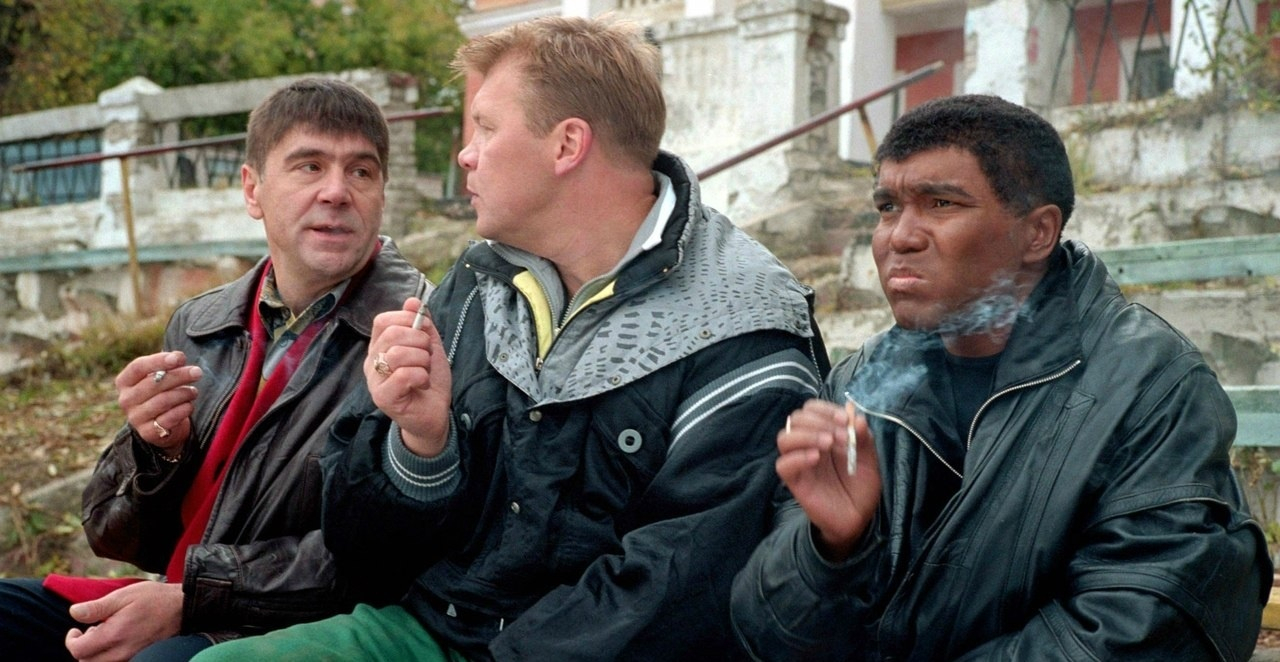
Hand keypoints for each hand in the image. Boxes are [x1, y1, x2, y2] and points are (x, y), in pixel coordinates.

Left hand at [64, 580, 182, 661]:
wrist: (183, 608)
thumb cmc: (154, 599)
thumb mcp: (124, 595)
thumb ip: (97, 607)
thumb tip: (73, 613)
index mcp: (114, 635)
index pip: (78, 651)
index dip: (71, 641)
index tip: (75, 629)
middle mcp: (121, 652)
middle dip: (83, 648)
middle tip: (92, 630)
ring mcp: (131, 657)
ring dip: (95, 653)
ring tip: (106, 633)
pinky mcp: (139, 658)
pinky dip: (108, 655)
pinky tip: (118, 639)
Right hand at [115, 351, 200, 454]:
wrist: (162, 425)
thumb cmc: (162, 393)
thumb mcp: (160, 377)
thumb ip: (167, 365)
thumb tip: (178, 357)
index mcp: (125, 381)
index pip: (138, 367)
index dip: (159, 361)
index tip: (180, 358)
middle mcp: (126, 399)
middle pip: (153, 383)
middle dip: (179, 376)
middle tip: (197, 372)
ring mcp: (135, 417)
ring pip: (163, 401)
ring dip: (183, 394)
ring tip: (193, 391)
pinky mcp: (147, 432)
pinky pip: (169, 418)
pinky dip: (183, 409)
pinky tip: (189, 405)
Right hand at [367, 297, 452, 456]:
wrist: (434, 414)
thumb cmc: (428, 381)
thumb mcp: (430, 347)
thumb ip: (422, 324)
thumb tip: (412, 300)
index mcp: (379, 346)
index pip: (383, 320)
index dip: (407, 320)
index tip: (425, 332)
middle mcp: (372, 362)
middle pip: (392, 334)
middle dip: (420, 341)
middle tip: (427, 356)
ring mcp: (374, 380)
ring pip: (397, 354)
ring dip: (422, 359)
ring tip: (425, 370)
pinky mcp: (382, 397)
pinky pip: (402, 374)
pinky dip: (421, 375)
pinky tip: (423, 383)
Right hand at [776, 399, 881, 561]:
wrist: (859, 516)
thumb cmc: (860, 484)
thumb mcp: (868, 456)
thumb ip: (862, 436)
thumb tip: (856, 418)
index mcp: (823, 432)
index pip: (811, 409)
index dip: (825, 409)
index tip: (845, 420)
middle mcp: (808, 444)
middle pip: (796, 419)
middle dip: (820, 422)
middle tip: (841, 437)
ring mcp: (799, 462)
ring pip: (784, 438)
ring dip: (807, 435)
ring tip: (828, 444)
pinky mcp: (794, 481)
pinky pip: (783, 465)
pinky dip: (798, 457)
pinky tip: (816, 458)